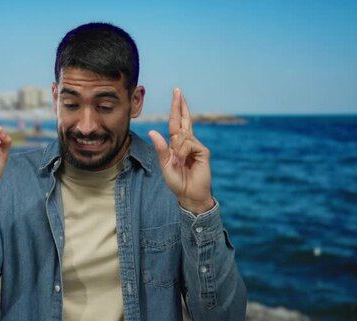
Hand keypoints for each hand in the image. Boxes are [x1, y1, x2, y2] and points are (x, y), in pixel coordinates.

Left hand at [148, 88, 213, 213]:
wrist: (189, 194)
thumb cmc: (177, 181)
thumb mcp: (165, 165)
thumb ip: (161, 148)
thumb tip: (153, 131)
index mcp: (176, 144)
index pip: (176, 123)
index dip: (177, 109)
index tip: (177, 94)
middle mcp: (187, 142)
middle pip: (184, 120)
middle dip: (180, 105)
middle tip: (177, 91)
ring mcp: (196, 146)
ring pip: (182, 136)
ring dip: (177, 149)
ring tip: (178, 163)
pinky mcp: (203, 151)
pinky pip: (188, 144)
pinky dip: (182, 152)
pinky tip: (183, 161)